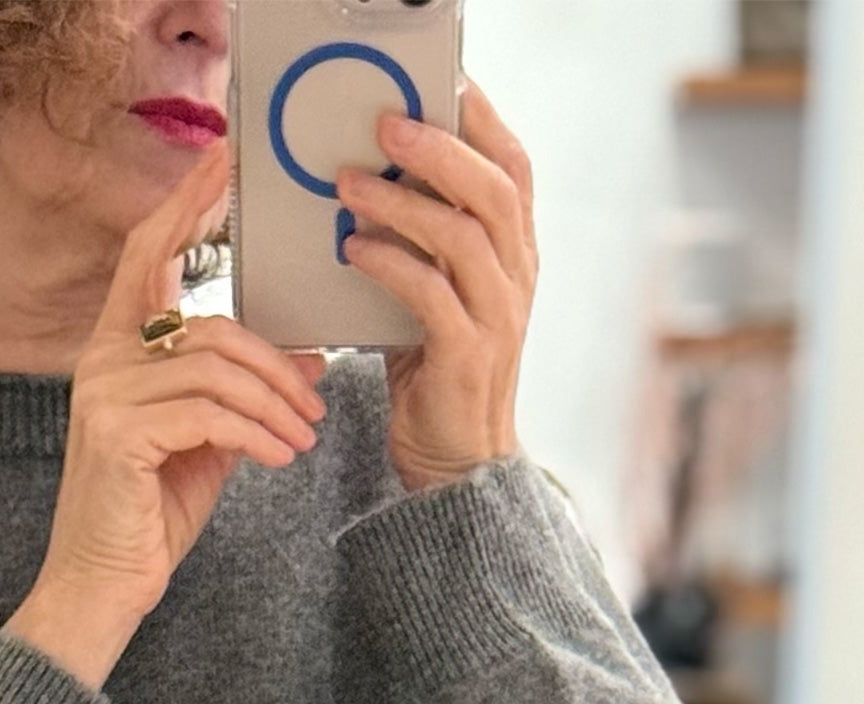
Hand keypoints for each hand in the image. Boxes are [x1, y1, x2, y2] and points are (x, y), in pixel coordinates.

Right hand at [9, 149, 326, 683]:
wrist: (103, 586)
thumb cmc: (152, 514)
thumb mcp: (209, 444)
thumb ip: (245, 394)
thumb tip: (306, 356)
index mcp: (118, 346)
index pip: (153, 251)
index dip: (189, 202)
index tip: (225, 158)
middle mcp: (103, 358)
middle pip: (209, 323)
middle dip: (275, 360)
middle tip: (318, 399)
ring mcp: (105, 394)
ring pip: (216, 368)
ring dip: (275, 404)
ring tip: (305, 437)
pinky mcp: (119, 435)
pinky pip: (208, 414)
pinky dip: (257, 435)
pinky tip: (282, 458)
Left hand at [338, 83, 535, 496]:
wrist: (456, 462)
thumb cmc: (437, 368)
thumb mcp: (439, 288)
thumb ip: (425, 236)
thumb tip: (372, 170)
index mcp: (515, 253)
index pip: (514, 169)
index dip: (484, 120)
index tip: (442, 81)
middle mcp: (516, 279)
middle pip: (494, 191)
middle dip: (438, 148)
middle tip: (383, 125)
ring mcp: (497, 319)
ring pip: (461, 237)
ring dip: (400, 204)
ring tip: (347, 186)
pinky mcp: (466, 357)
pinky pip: (431, 295)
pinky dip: (389, 264)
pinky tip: (353, 249)